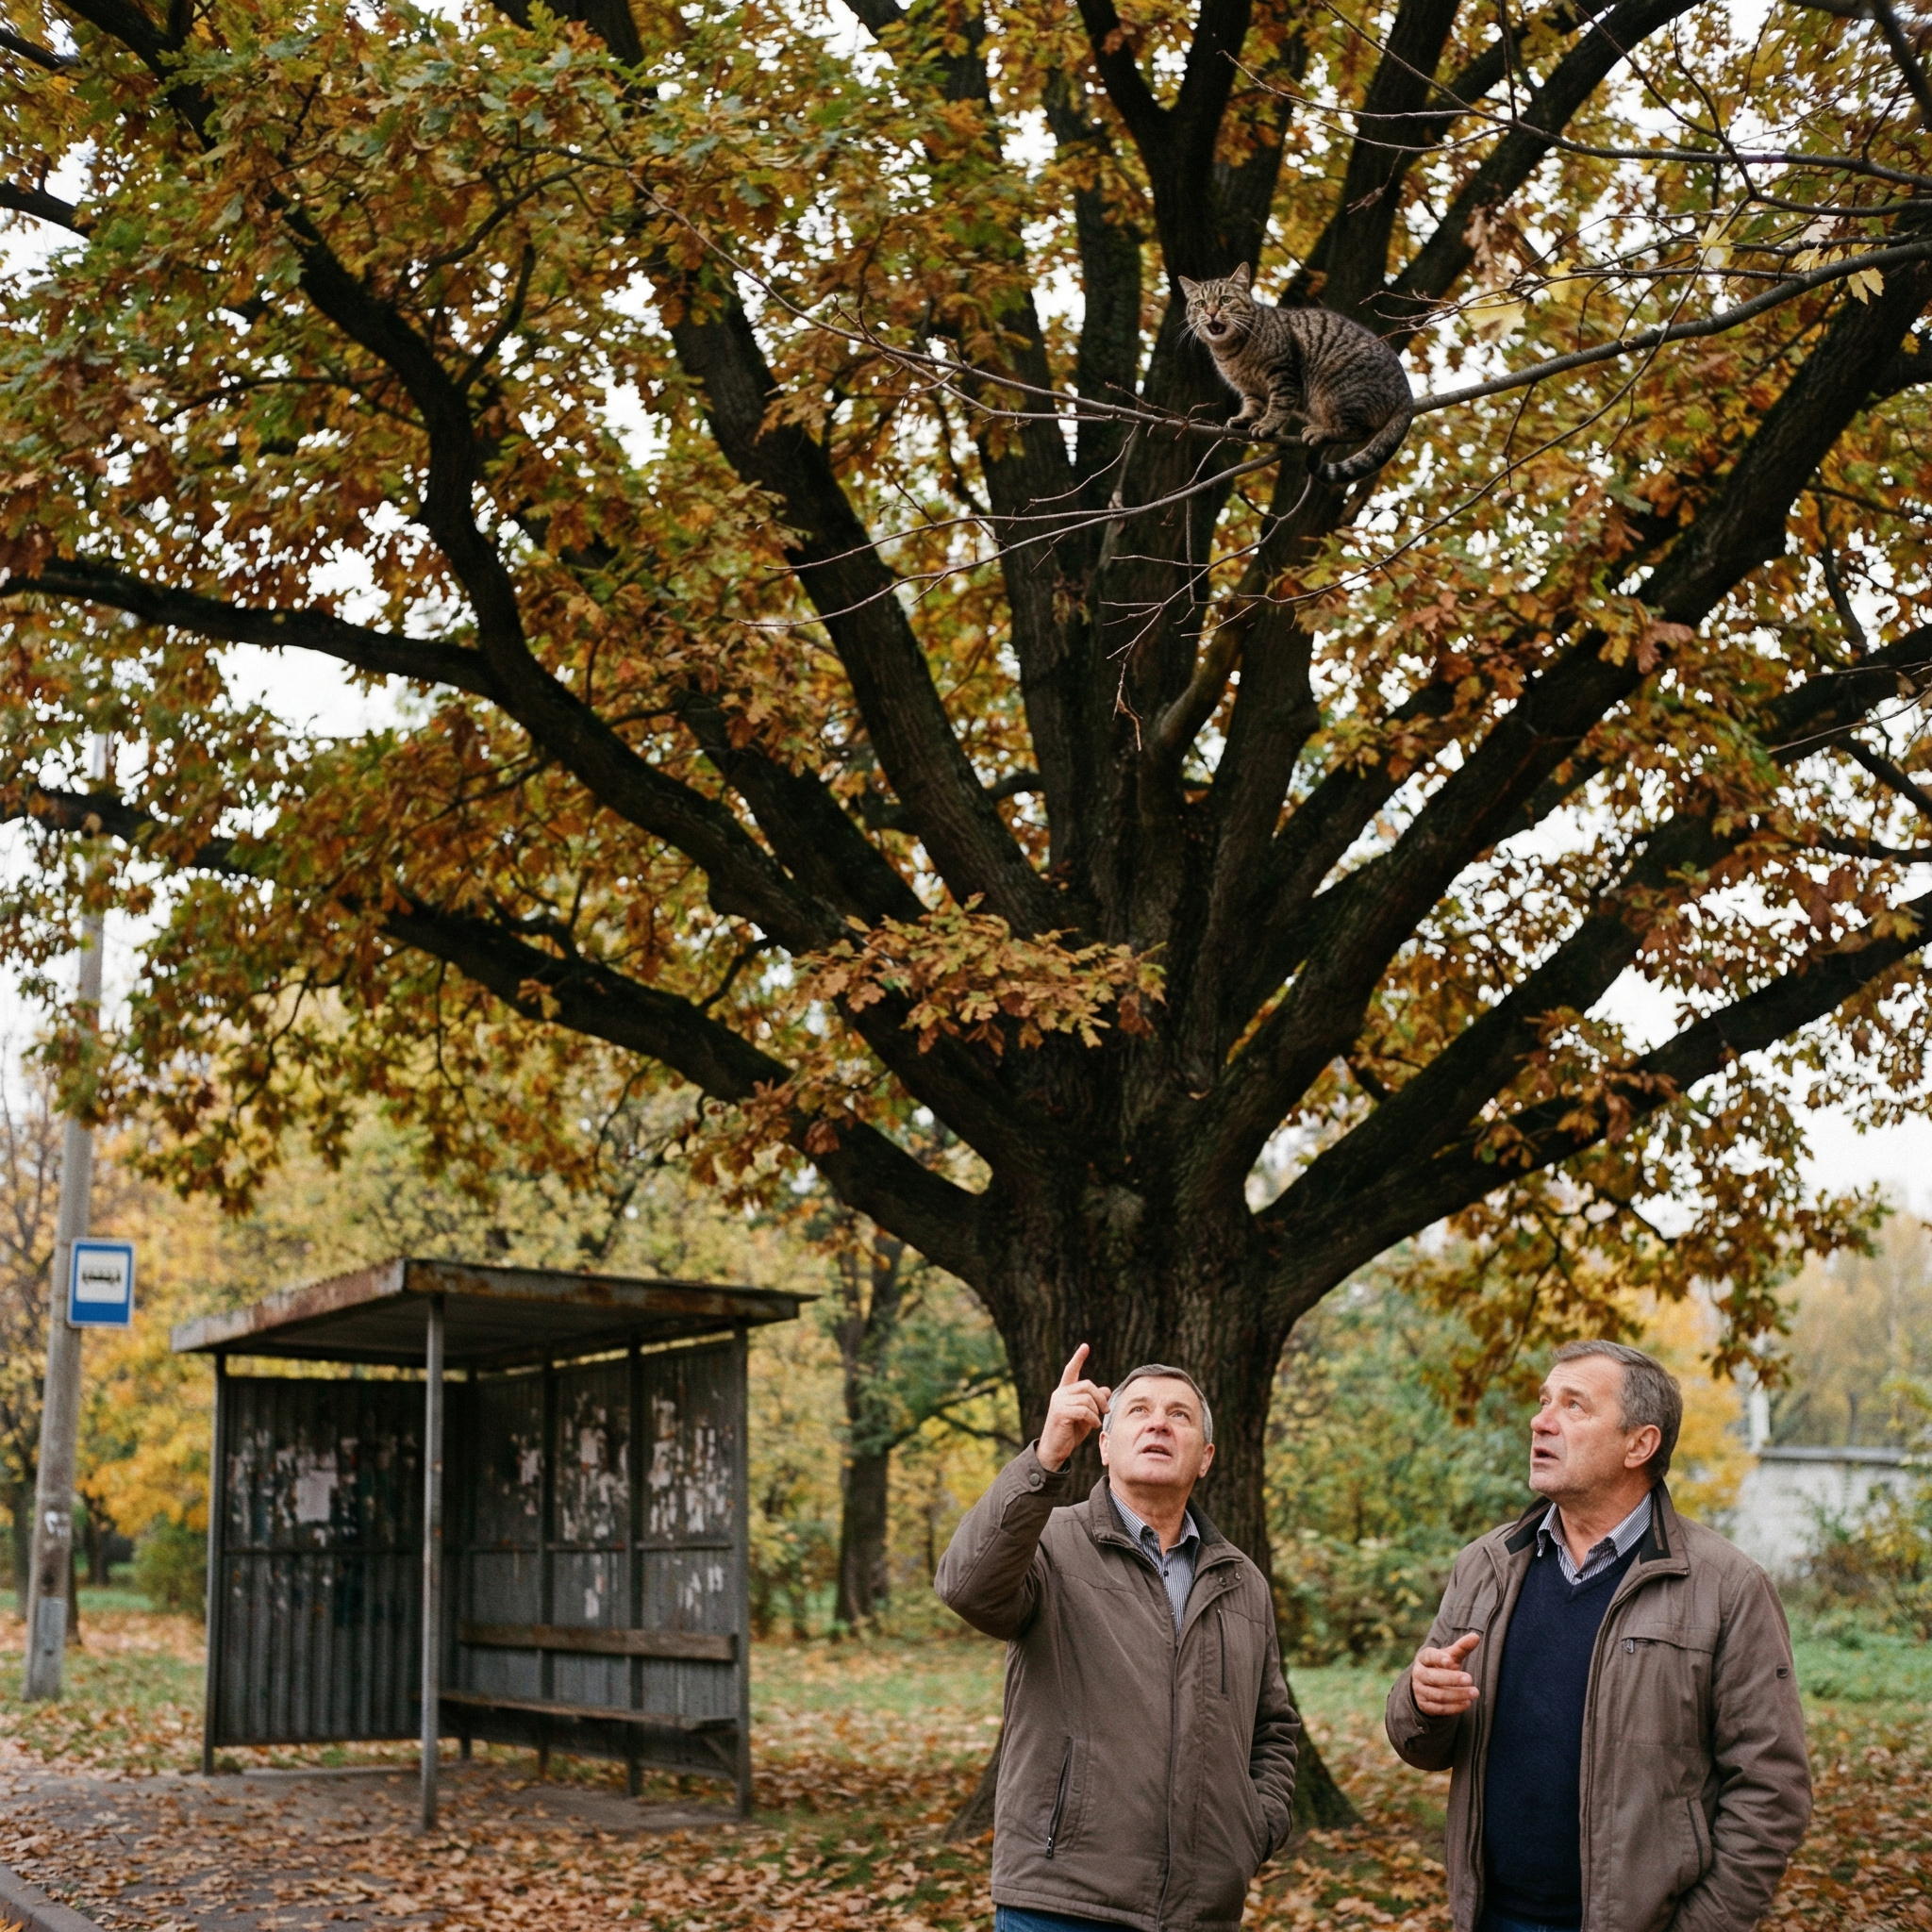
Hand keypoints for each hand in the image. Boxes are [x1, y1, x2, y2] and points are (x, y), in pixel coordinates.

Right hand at [1038, 1345, 1111, 1471]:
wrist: (1055, 1450)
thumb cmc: (1070, 1433)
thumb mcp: (1085, 1416)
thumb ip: (1094, 1402)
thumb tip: (1106, 1389)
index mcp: (1064, 1392)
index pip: (1070, 1371)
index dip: (1078, 1358)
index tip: (1085, 1347)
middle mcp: (1060, 1394)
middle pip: (1087, 1385)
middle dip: (1100, 1397)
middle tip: (1106, 1410)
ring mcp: (1059, 1402)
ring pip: (1087, 1398)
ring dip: (1096, 1411)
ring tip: (1096, 1422)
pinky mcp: (1061, 1412)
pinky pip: (1084, 1410)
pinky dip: (1093, 1419)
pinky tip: (1093, 1426)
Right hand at [1410, 1631, 1480, 1717]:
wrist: (1426, 1686)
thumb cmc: (1442, 1667)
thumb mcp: (1450, 1656)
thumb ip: (1461, 1647)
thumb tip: (1476, 1636)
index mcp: (1424, 1658)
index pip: (1429, 1657)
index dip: (1438, 1659)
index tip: (1450, 1660)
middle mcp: (1419, 1674)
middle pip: (1433, 1677)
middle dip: (1452, 1679)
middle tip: (1470, 1678)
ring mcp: (1420, 1691)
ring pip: (1438, 1694)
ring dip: (1457, 1694)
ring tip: (1475, 1692)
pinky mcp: (1425, 1705)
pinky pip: (1439, 1708)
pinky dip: (1454, 1707)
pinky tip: (1467, 1703)